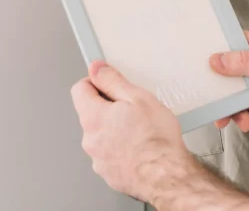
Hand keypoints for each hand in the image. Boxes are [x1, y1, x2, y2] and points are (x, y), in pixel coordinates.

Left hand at [71, 61, 192, 200]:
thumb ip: (112, 80)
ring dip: (114, 130)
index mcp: (93, 117)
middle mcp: (90, 140)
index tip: (109, 83)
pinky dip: (120, 149)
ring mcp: (98, 160)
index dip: (95, 82)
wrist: (169, 179)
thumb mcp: (138, 98)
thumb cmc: (157, 142)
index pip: (79, 89)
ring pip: (101, 135)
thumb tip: (96, 69)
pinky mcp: (109, 174)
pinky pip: (110, 154)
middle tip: (132, 109)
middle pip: (91, 113)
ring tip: (139, 131)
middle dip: (108, 107)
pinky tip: (139, 148)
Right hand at [209, 31, 248, 131]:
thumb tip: (215, 60)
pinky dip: (247, 120)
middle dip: (218, 94)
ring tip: (242, 122)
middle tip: (215, 109)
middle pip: (224, 76)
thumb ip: (246, 63)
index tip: (196, 69)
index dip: (210, 55)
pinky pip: (245, 112)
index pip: (225, 47)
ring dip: (233, 112)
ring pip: (232, 98)